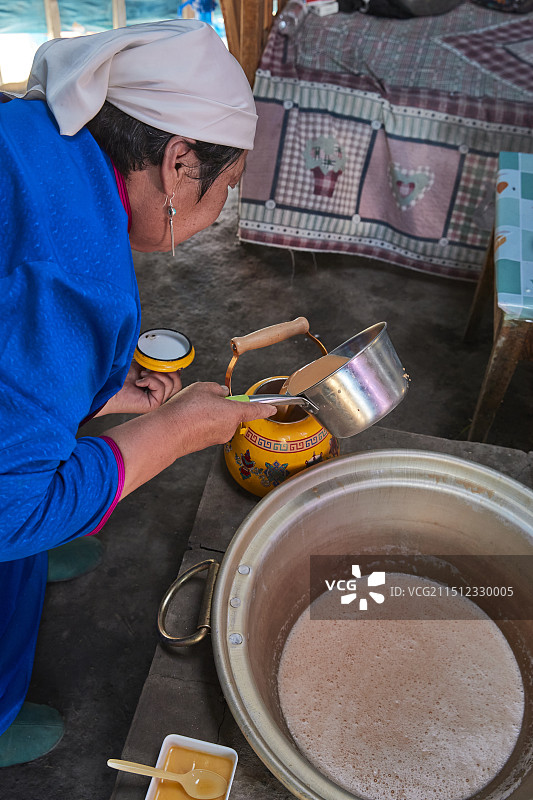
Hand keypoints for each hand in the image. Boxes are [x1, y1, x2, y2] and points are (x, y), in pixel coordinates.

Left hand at [96, 361, 181, 415]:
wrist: (109, 385)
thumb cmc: (121, 377)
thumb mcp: (141, 365)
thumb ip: (154, 363)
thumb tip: (167, 359)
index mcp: (157, 387)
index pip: (176, 380)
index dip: (174, 370)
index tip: (164, 362)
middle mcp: (159, 395)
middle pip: (178, 384)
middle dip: (167, 371)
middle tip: (151, 368)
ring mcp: (157, 401)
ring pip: (172, 385)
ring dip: (157, 375)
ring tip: (142, 375)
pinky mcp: (153, 405)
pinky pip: (161, 389)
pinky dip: (151, 381)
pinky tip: (138, 382)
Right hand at [102, 382, 276, 498]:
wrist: (168, 432)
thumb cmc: (186, 410)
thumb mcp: (203, 388)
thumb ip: (217, 389)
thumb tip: (222, 393)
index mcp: (234, 412)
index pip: (256, 410)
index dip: (266, 408)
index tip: (273, 408)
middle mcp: (230, 427)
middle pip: (234, 414)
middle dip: (224, 406)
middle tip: (207, 399)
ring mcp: (219, 437)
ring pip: (221, 421)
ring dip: (212, 415)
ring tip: (194, 409)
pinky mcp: (208, 444)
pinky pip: (210, 429)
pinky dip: (203, 423)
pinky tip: (190, 418)